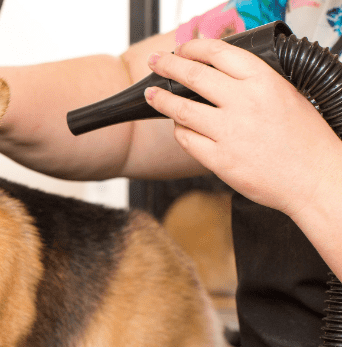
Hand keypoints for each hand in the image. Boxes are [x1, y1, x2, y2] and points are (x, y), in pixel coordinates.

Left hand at [143, 38, 341, 218]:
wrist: (315, 177)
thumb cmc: (305, 139)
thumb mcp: (286, 95)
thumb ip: (253, 83)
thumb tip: (219, 75)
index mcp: (263, 82)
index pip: (219, 53)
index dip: (194, 48)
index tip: (182, 49)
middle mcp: (244, 103)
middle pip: (193, 76)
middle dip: (167, 66)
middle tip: (155, 63)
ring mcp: (229, 132)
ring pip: (181, 109)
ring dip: (161, 100)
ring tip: (152, 95)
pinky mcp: (219, 159)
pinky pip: (187, 139)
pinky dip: (179, 130)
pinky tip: (179, 127)